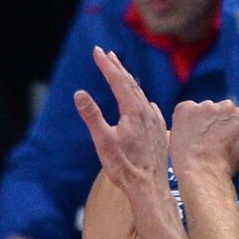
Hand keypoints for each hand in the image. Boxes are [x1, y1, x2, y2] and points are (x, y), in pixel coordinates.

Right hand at [75, 47, 168, 192]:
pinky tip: (143, 101)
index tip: (97, 51)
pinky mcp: (159, 132)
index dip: (107, 65)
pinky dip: (141, 99)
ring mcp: (155, 122)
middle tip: (106, 53)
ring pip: (141, 95)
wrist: (150, 187)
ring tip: (120, 72)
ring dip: (129, 82)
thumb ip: (92, 116)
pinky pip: (150, 108)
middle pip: (131, 84)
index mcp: (134, 111)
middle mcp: (148, 112)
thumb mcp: (103, 141)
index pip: (118, 81)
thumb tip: (79, 93)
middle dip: (117, 67)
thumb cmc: (125, 167)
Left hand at [169, 99, 238, 177]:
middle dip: (218, 120)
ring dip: (202, 119)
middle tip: (212, 138)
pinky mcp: (186, 108)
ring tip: (197, 139)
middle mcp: (227, 106)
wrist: (202, 170)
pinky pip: (185, 109)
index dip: (231, 126)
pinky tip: (186, 135)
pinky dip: (184, 120)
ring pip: (204, 109)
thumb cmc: (226, 166)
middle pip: (222, 109)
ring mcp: (205, 105)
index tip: (226, 136)